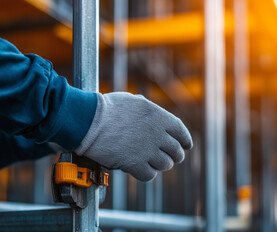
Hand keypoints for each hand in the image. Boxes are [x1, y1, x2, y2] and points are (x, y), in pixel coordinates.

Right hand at [75, 92, 192, 180]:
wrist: (89, 121)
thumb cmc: (106, 109)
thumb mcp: (132, 101)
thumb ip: (146, 110)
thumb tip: (151, 115)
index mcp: (159, 116)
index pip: (181, 132)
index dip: (185, 140)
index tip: (186, 146)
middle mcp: (157, 134)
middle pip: (176, 151)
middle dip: (174, 155)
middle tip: (168, 158)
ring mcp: (147, 150)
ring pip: (165, 165)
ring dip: (159, 164)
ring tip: (150, 161)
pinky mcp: (135, 164)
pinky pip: (150, 175)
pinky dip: (146, 173)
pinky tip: (139, 168)